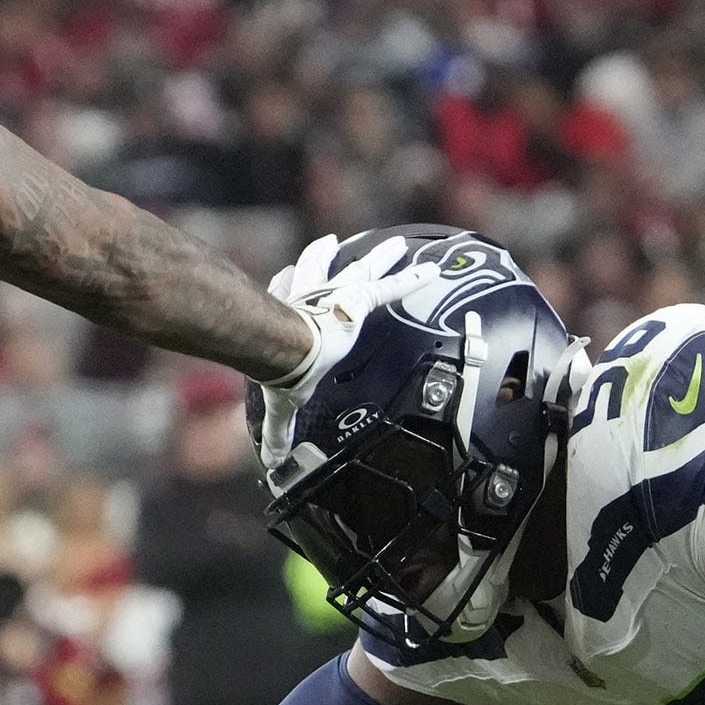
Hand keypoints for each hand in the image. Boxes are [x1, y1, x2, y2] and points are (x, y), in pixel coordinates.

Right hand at [258, 235, 449, 472]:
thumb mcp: (282, 403)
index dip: (284, 284)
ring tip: (396, 246)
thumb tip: (272, 462)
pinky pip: (392, 286)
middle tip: (329, 243)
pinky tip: (433, 270)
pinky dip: (413, 279)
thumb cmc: (283, 371)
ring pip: (361, 269)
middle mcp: (310, 296)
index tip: (283, 275)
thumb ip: (279, 429)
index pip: (285, 292)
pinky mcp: (359, 297)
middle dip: (322, 255)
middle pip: (317, 268)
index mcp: (287, 317)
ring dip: (379, 258)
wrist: (291, 348)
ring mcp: (335, 293)